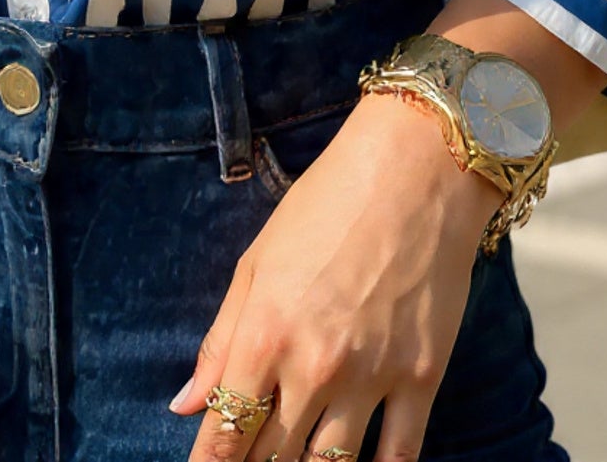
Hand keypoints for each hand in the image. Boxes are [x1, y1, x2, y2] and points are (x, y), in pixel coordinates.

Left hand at [169, 92, 502, 461]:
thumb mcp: (256, 263)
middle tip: (250, 460)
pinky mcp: (422, 378)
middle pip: (274, 456)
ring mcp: (372, 377)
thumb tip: (184, 407)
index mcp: (264, 333)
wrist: (413, 173)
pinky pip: (399, 457)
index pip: (226, 432)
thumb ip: (220, 340)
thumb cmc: (324, 207)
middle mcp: (314, 365)